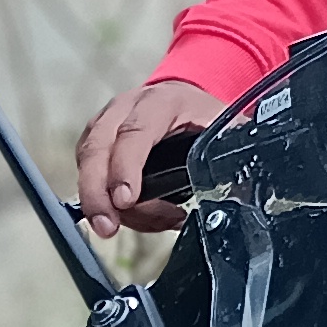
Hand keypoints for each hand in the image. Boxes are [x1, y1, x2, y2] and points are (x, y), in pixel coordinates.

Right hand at [76, 75, 222, 237]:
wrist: (185, 99)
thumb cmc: (204, 117)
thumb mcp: (225, 129)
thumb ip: (230, 155)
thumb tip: (238, 188)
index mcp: (161, 102)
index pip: (134, 133)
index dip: (126, 167)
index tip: (126, 200)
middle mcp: (125, 108)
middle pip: (96, 149)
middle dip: (98, 194)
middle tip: (107, 227)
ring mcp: (105, 124)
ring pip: (88, 166)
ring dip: (107, 204)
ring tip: (151, 223)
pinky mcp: (94, 143)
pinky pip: (91, 177)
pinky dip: (110, 203)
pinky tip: (141, 215)